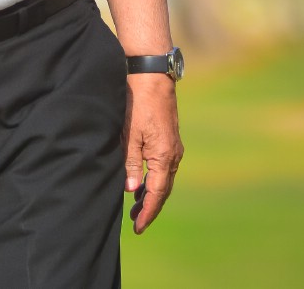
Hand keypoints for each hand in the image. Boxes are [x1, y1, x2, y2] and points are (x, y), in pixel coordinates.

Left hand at [122, 73, 181, 233]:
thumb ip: (130, 164)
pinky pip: (163, 166)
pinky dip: (154, 179)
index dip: (147, 212)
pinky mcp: (169, 138)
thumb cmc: (138, 103)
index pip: (157, 193)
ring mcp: (174, 146)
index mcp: (164, 156)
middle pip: (163, 189)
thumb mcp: (129, 135)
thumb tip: (132, 190)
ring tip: (136, 206)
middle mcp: (174, 154)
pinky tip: (142, 182)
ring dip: (151, 193)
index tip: (137, 227)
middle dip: (150, 206)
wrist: (152, 76)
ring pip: (164, 178)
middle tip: (135, 222)